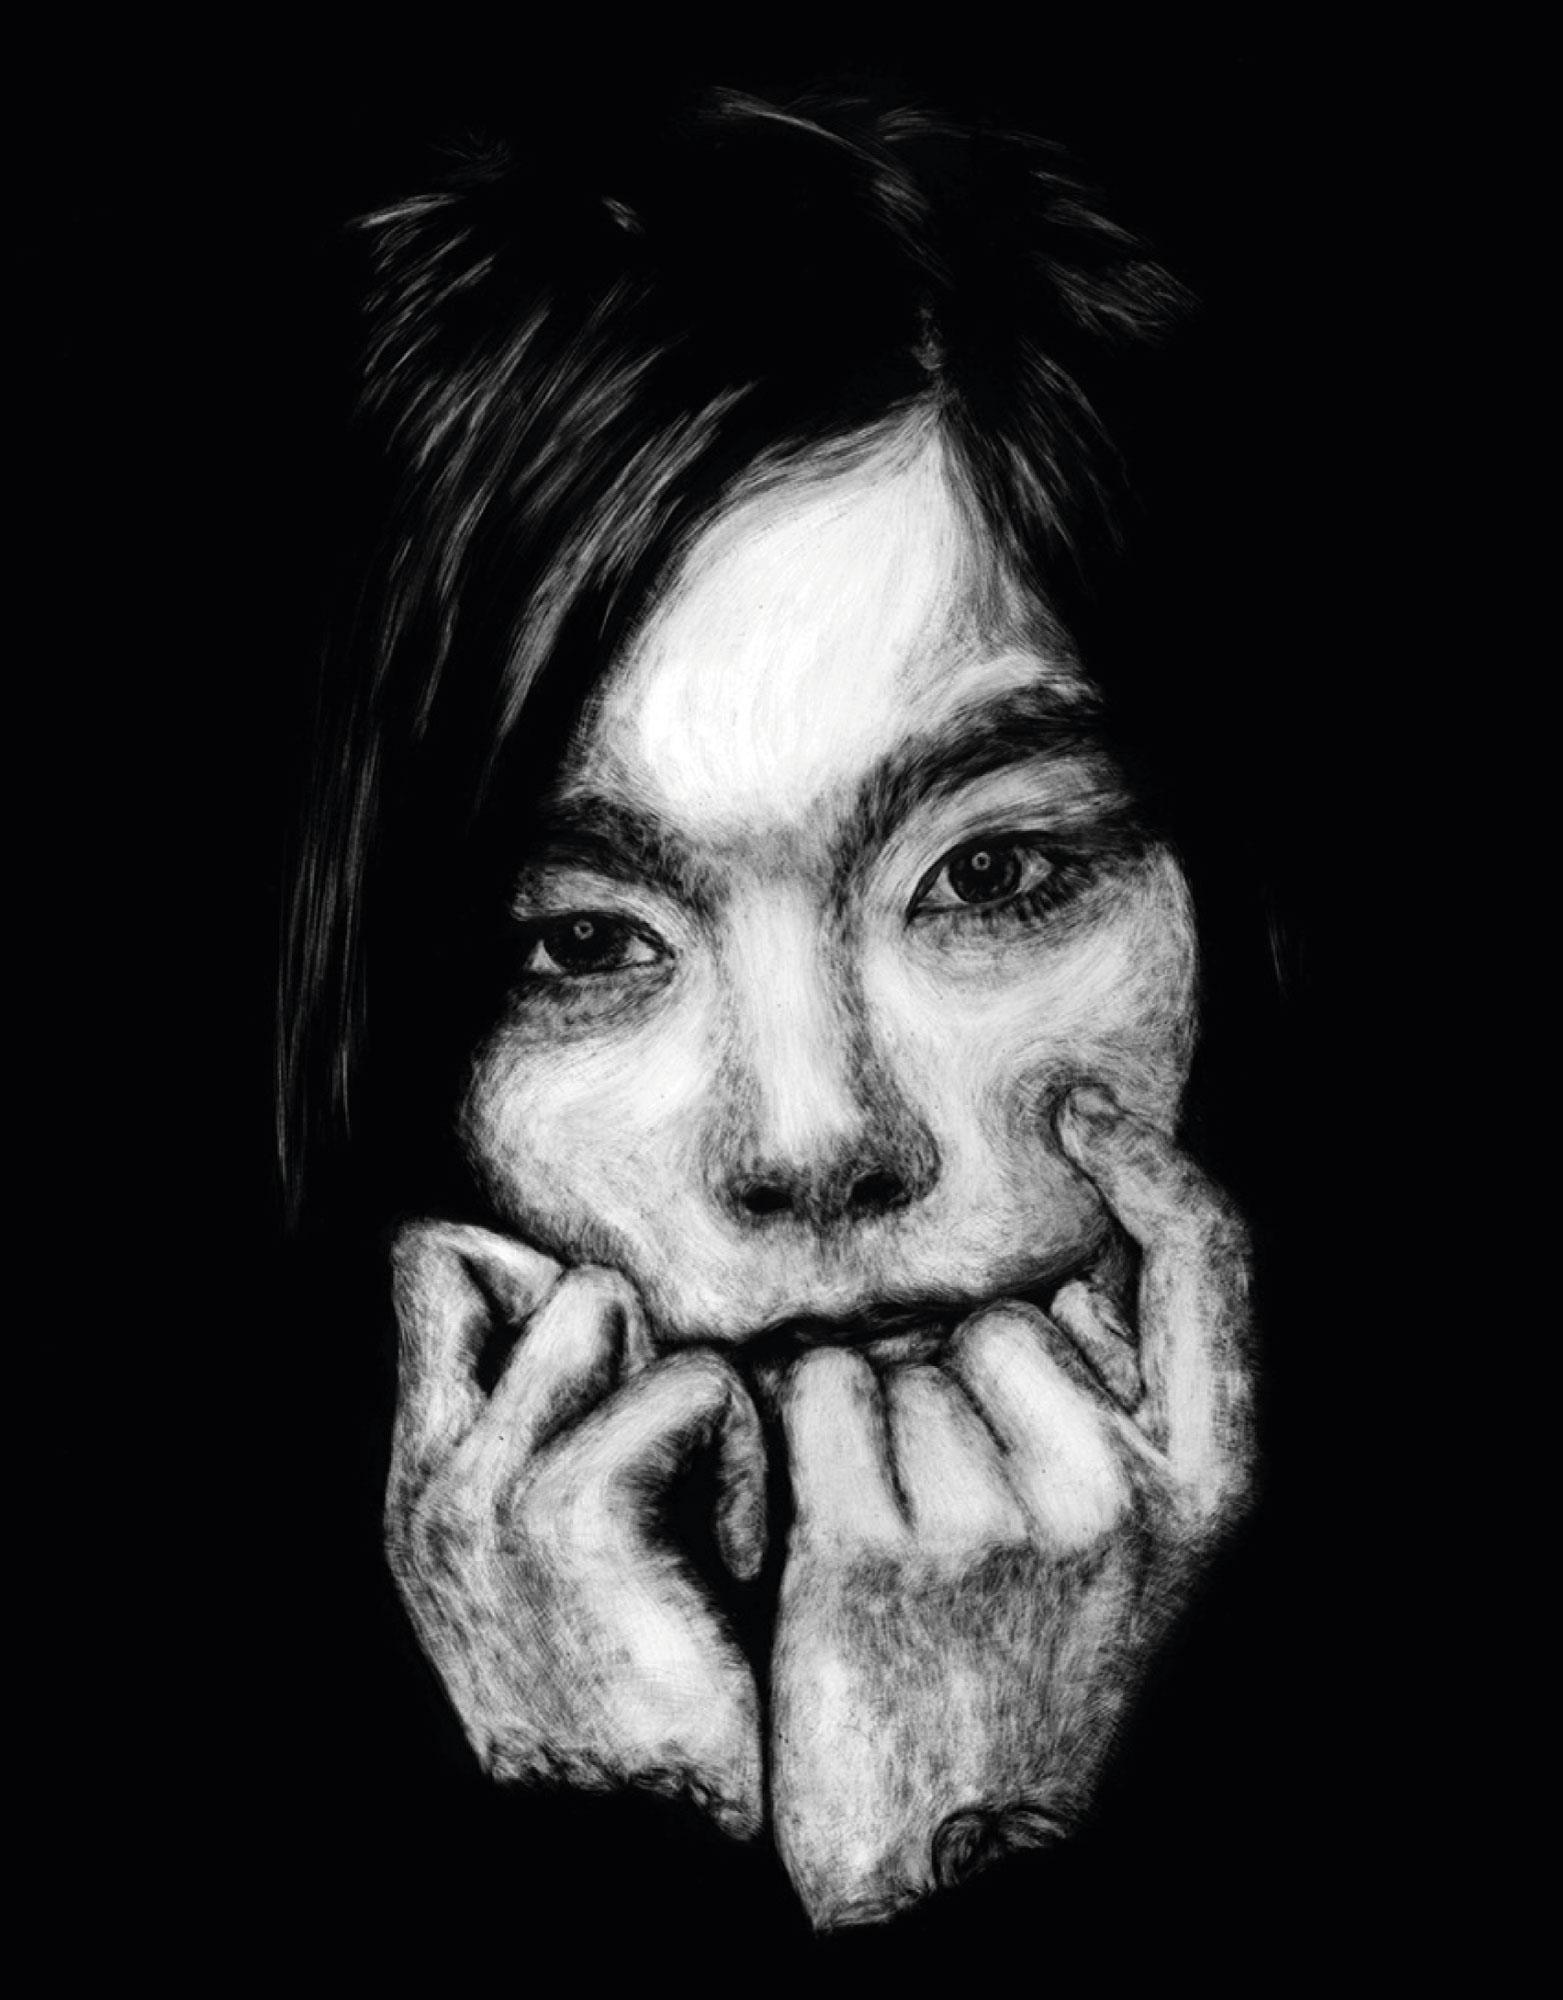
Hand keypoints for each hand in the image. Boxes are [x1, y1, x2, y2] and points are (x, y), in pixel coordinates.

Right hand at [383, 1221, 768, 1835]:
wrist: (657, 1850)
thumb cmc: (655, 1693)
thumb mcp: (568, 1553)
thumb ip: (552, 1427)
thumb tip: (597, 1292)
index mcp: (426, 1482)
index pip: (434, 1265)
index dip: (542, 1273)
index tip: (623, 1370)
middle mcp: (435, 1478)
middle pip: (546, 1275)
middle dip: (640, 1335)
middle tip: (678, 1465)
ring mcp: (485, 1491)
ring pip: (605, 1300)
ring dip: (692, 1387)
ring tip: (707, 1504)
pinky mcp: (563, 1509)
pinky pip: (693, 1386)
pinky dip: (740, 1459)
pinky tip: (733, 1561)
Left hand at [769, 1086, 1255, 1925]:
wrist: (950, 1839)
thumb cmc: (1033, 1654)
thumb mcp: (1137, 1539)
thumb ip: (1126, 1400)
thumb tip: (1077, 1244)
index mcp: (1205, 1484)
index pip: (1211, 1266)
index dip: (1154, 1167)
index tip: (1089, 1114)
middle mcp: (1115, 1497)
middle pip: (1002, 1312)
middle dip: (961, 1376)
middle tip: (962, 1504)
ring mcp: (996, 1525)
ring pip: (901, 1354)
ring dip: (879, 1415)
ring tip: (902, 1531)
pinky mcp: (875, 1551)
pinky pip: (819, 1389)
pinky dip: (803, 1433)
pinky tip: (827, 1524)